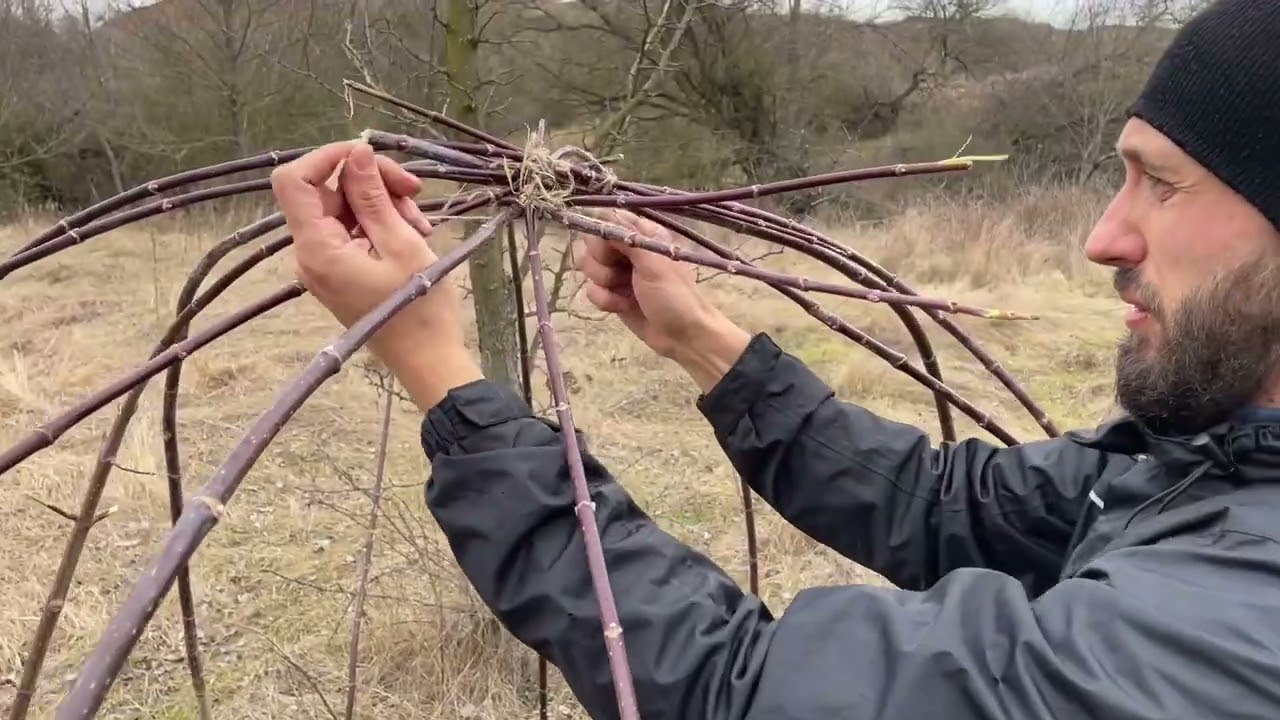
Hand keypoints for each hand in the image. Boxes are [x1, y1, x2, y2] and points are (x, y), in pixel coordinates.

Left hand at [270, 140, 480, 407]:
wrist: (428, 360)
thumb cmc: (420, 309)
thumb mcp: (401, 244)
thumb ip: (373, 196)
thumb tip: (357, 153)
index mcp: (317, 248)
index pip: (294, 181)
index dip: (327, 157)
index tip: (370, 156)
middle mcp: (310, 254)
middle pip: (325, 191)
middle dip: (370, 181)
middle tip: (414, 189)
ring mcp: (325, 263)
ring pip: (344, 208)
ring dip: (383, 202)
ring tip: (420, 222)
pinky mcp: (341, 269)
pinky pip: (353, 230)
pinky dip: (382, 222)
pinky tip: (413, 232)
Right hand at [574, 209, 750, 391]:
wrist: (683, 337)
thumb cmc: (674, 296)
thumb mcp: (654, 262)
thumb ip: (627, 237)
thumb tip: (603, 213)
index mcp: (643, 234)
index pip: (608, 219)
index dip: (603, 234)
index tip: (612, 250)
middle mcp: (628, 250)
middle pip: (592, 242)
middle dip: (601, 261)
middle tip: (621, 274)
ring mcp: (619, 272)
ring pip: (588, 266)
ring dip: (603, 282)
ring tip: (625, 293)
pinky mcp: (612, 294)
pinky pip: (591, 290)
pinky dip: (604, 300)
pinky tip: (621, 307)